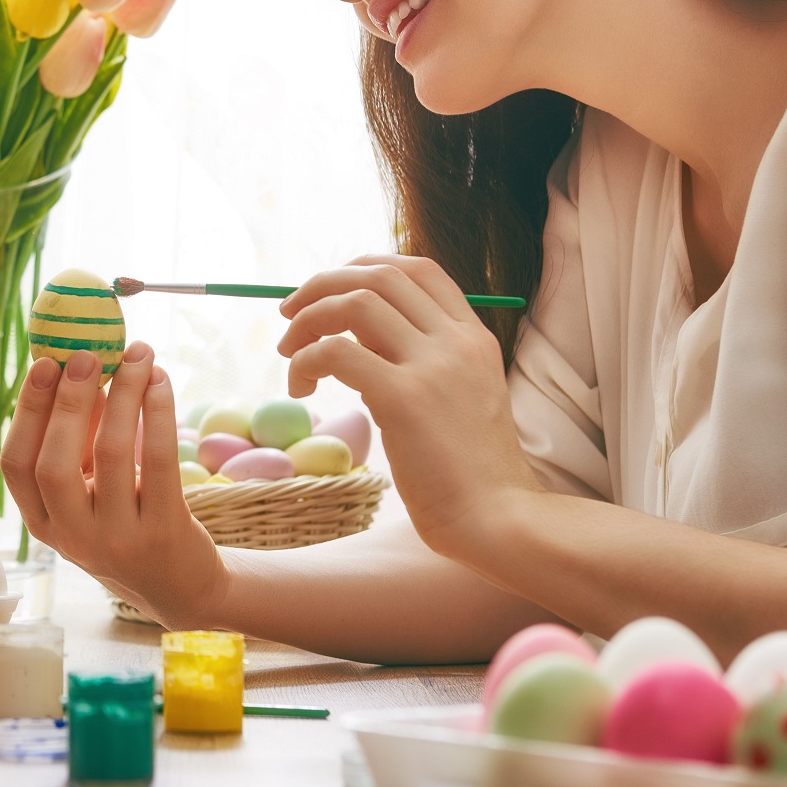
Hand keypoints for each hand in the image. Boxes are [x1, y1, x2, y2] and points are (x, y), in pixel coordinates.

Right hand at [1, 343, 227, 627]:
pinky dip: (159, 413)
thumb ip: (78, 437)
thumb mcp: (89, 489)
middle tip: (87, 355)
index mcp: (43, 522)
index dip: (27, 412)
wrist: (178, 584)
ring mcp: (118, 540)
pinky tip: (161, 382)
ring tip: (137, 356)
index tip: (44, 363)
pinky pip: (159, 461)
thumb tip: (77, 364)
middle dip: (68, 402)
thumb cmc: (126, 519)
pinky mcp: (164, 532)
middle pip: (54, 465)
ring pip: (112, 455)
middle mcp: (72, 537)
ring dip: (124, 395)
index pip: (15, 465)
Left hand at [277, 254, 540, 550]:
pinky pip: (336, 352)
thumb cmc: (471, 472)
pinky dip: (305, 360)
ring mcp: (432, 366)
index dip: (363, 267)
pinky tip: (301, 387)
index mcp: (474, 337)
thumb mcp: (459, 397)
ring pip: (354, 303)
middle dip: (323, 284)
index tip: (330, 290)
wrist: (497, 518)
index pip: (417, 269)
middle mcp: (456, 341)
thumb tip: (355, 333)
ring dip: (308, 319)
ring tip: (289, 352)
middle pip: (379, 275)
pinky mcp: (404, 398)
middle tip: (289, 314)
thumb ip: (421, 360)